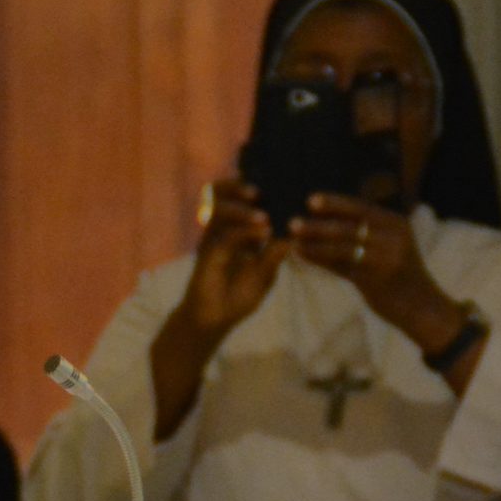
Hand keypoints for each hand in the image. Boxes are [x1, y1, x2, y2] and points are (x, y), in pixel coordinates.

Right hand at [147, 179, 292, 439]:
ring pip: (219, 208)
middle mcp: (221, 230)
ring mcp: (212, 239)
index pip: (239, 200)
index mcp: (236, 231)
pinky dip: (243, 228)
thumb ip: (274, 255)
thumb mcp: (265, 276)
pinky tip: (262, 228)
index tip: (277, 180)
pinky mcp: (207, 253)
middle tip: (263, 187)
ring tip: (261, 205)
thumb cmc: (237, 298)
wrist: (212, 321)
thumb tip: (293, 234)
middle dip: (238, 185)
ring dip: (241, 204)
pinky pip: (224, 233)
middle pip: (220, 193)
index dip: (252, 186)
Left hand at [286, 194, 464, 354]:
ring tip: (292, 240)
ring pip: (343, 248)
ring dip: (315, 243)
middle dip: (319, 225)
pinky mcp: (378, 280)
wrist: (423, 308)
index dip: (335, 204)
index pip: (362, 208)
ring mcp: (388, 259)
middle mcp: (394, 238)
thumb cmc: (398, 275)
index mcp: (397, 224)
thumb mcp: (387, 248)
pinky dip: (320, 260)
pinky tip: (303, 255)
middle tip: (292, 222)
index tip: (310, 200)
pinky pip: (342, 267)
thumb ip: (360, 235)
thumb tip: (320, 221)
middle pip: (350, 228)